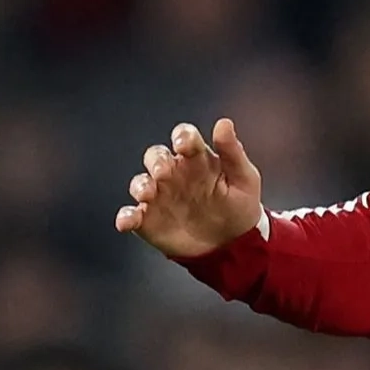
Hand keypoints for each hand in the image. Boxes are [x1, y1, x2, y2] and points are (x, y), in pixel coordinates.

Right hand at [114, 119, 263, 257]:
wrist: (233, 245)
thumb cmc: (239, 206)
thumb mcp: (244, 178)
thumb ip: (233, 152)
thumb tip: (224, 123)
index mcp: (196, 157)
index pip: (185, 137)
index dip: (182, 137)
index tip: (183, 144)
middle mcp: (174, 173)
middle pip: (156, 156)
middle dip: (157, 161)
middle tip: (163, 172)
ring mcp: (160, 195)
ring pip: (141, 183)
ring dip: (140, 185)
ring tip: (147, 194)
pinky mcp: (149, 219)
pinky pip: (132, 214)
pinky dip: (126, 217)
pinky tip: (127, 222)